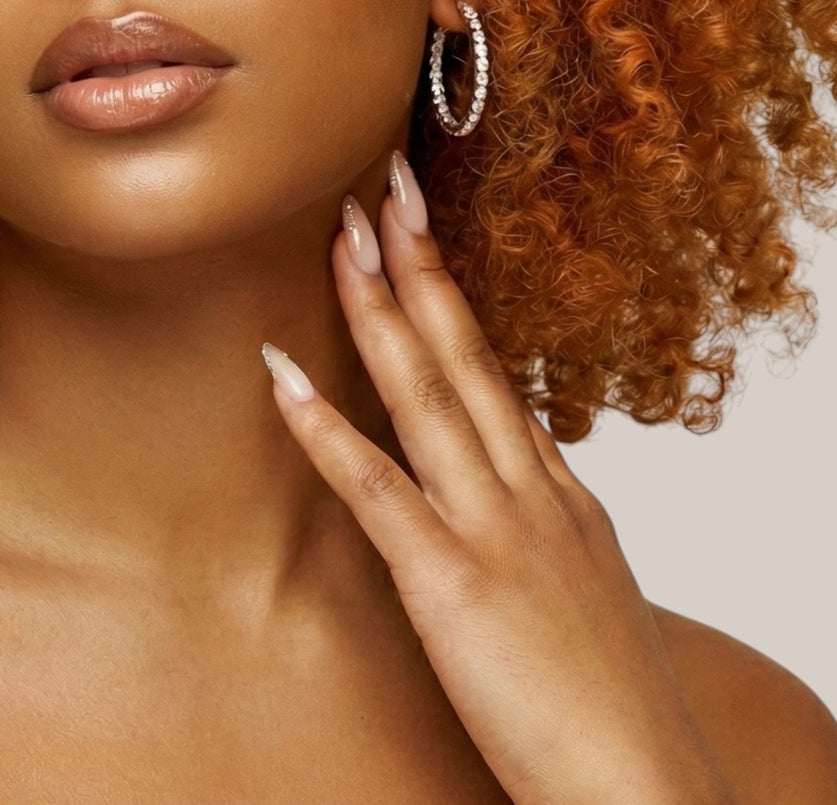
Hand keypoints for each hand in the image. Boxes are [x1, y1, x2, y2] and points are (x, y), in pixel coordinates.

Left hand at [260, 152, 735, 804]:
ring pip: (425, 394)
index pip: (494, 370)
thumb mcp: (584, 591)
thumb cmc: (611, 706)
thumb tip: (512, 481)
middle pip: (465, 354)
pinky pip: (377, 489)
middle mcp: (528, 490)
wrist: (647, 791)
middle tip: (381, 185)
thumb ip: (542, 527)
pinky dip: (324, 426)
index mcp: (558, 493)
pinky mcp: (451, 583)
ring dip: (377, 309)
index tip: (420, 232)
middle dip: (419, 264)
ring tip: (340, 235)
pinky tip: (281, 374)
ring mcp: (492, 528)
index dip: (454, 296)